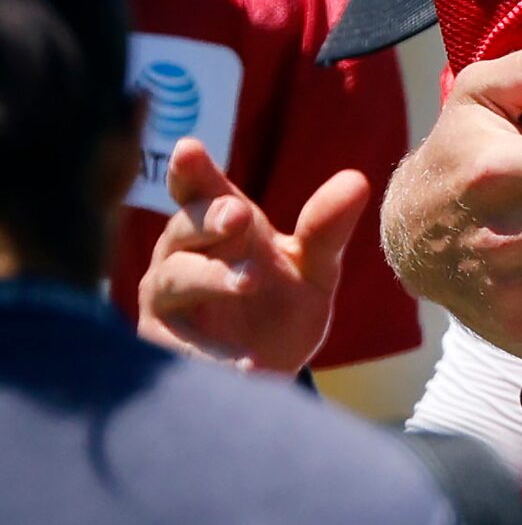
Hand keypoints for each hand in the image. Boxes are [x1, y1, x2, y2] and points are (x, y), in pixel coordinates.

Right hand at [136, 142, 369, 376]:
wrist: (269, 376)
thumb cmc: (282, 308)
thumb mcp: (313, 270)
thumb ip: (327, 230)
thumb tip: (357, 179)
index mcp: (219, 228)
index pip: (200, 190)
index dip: (192, 170)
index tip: (189, 148)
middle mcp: (181, 256)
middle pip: (184, 227)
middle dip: (208, 218)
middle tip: (240, 215)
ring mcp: (166, 301)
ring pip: (173, 279)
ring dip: (211, 278)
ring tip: (249, 281)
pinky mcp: (161, 347)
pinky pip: (177, 345)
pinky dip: (210, 352)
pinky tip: (244, 363)